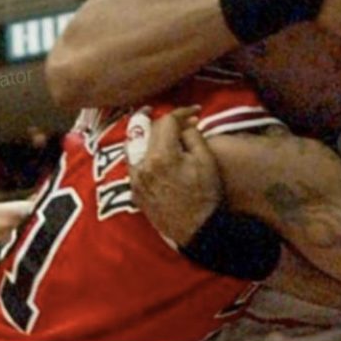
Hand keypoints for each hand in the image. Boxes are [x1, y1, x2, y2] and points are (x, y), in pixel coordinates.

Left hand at [128, 105, 221, 246]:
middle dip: (165, 121)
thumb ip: (193, 135)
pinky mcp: (134, 191)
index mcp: (162, 155)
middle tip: (181, 120)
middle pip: (148, 129)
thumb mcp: (206, 160)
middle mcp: (143, 165)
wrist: (198, 229)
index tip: (194, 111)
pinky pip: (133, 163)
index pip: (167, 121)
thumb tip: (185, 123)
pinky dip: (143, 152)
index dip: (181, 112)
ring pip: (134, 144)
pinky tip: (155, 151)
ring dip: (149, 133)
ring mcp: (136, 179)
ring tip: (163, 130)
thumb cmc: (206, 195)